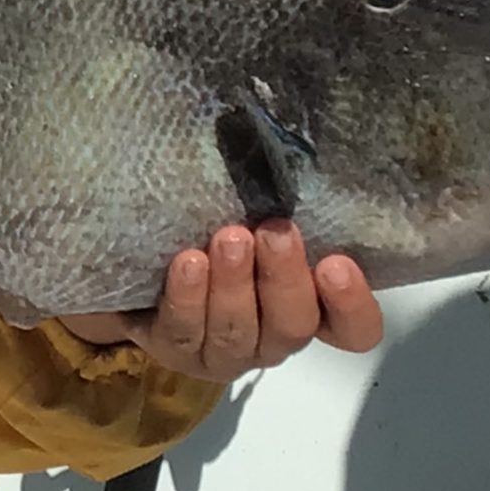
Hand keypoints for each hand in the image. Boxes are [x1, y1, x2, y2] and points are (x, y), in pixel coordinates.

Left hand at [57, 222, 382, 383]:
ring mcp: (223, 351)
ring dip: (234, 285)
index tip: (338, 262)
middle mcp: (271, 336)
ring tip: (229, 239)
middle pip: (293, 325)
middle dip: (284, 278)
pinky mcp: (175, 351)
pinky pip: (184, 332)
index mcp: (307, 307)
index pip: (352, 328)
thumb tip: (285, 139)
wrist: (136, 261)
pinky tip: (188, 263)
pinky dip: (188, 297)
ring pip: (237, 332)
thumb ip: (277, 202)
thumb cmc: (211, 228)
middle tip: (274, 231)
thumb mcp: (251, 215)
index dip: (352, 305)